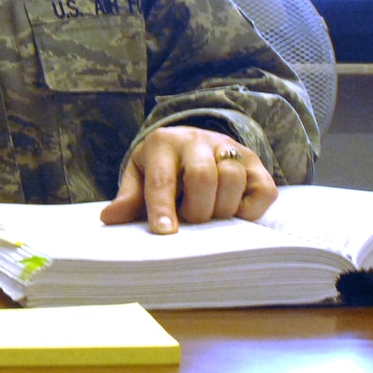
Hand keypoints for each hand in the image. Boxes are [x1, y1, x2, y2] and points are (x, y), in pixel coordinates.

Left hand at [100, 127, 276, 234]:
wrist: (192, 142)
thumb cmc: (162, 166)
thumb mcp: (140, 176)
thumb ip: (129, 199)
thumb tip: (110, 219)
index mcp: (163, 143)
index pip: (163, 179)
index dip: (164, 207)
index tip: (165, 232)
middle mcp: (198, 140)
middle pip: (203, 176)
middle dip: (197, 209)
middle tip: (191, 223)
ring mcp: (230, 148)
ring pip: (234, 180)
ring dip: (222, 209)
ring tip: (210, 215)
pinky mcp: (256, 163)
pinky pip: (263, 191)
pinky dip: (250, 210)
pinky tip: (233, 212)